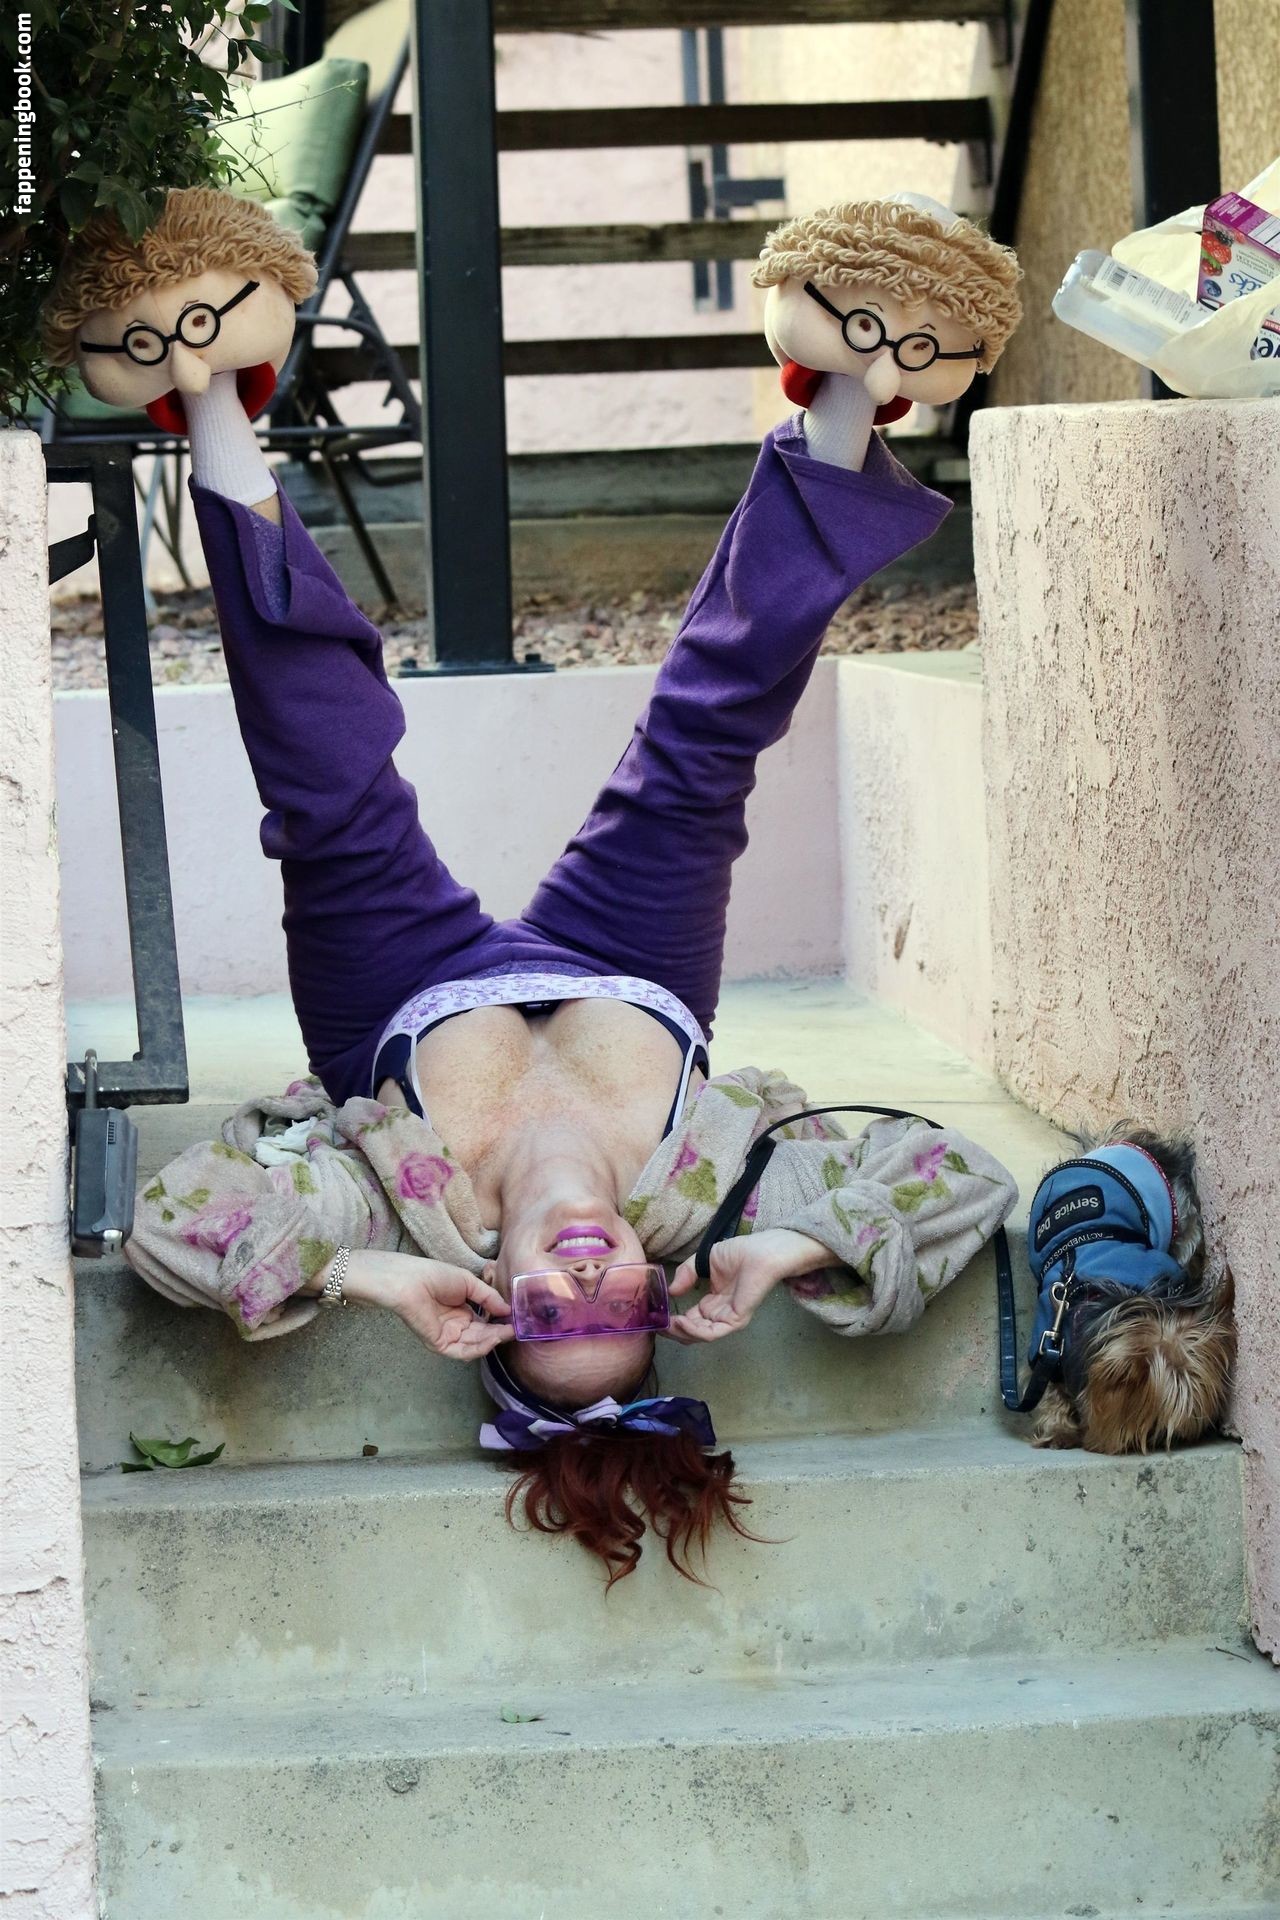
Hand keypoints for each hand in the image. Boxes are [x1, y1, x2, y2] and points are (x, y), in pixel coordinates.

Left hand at [331, 1250, 514, 1361]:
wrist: (409, 1281)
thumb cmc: (434, 1276)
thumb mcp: (469, 1283)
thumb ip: (488, 1297)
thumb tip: (508, 1310)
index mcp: (460, 1310)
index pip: (483, 1323)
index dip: (499, 1323)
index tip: (514, 1321)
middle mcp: (454, 1325)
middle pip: (481, 1336)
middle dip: (498, 1334)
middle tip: (514, 1330)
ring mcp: (447, 1336)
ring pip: (474, 1346)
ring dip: (491, 1341)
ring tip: (506, 1333)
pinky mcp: (439, 1344)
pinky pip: (462, 1352)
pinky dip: (478, 1348)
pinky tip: (491, 1338)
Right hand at [664, 1228, 830, 1343]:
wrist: (763, 1251)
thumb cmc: (740, 1252)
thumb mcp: (705, 1261)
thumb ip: (687, 1274)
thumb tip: (670, 1291)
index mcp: (713, 1302)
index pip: (691, 1319)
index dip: (673, 1321)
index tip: (656, 1317)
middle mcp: (719, 1314)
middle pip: (693, 1332)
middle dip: (673, 1331)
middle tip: (657, 1325)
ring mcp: (728, 1318)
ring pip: (700, 1336)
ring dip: (680, 1332)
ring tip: (667, 1323)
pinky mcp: (736, 1320)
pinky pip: (712, 1333)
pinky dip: (694, 1331)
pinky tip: (681, 1321)